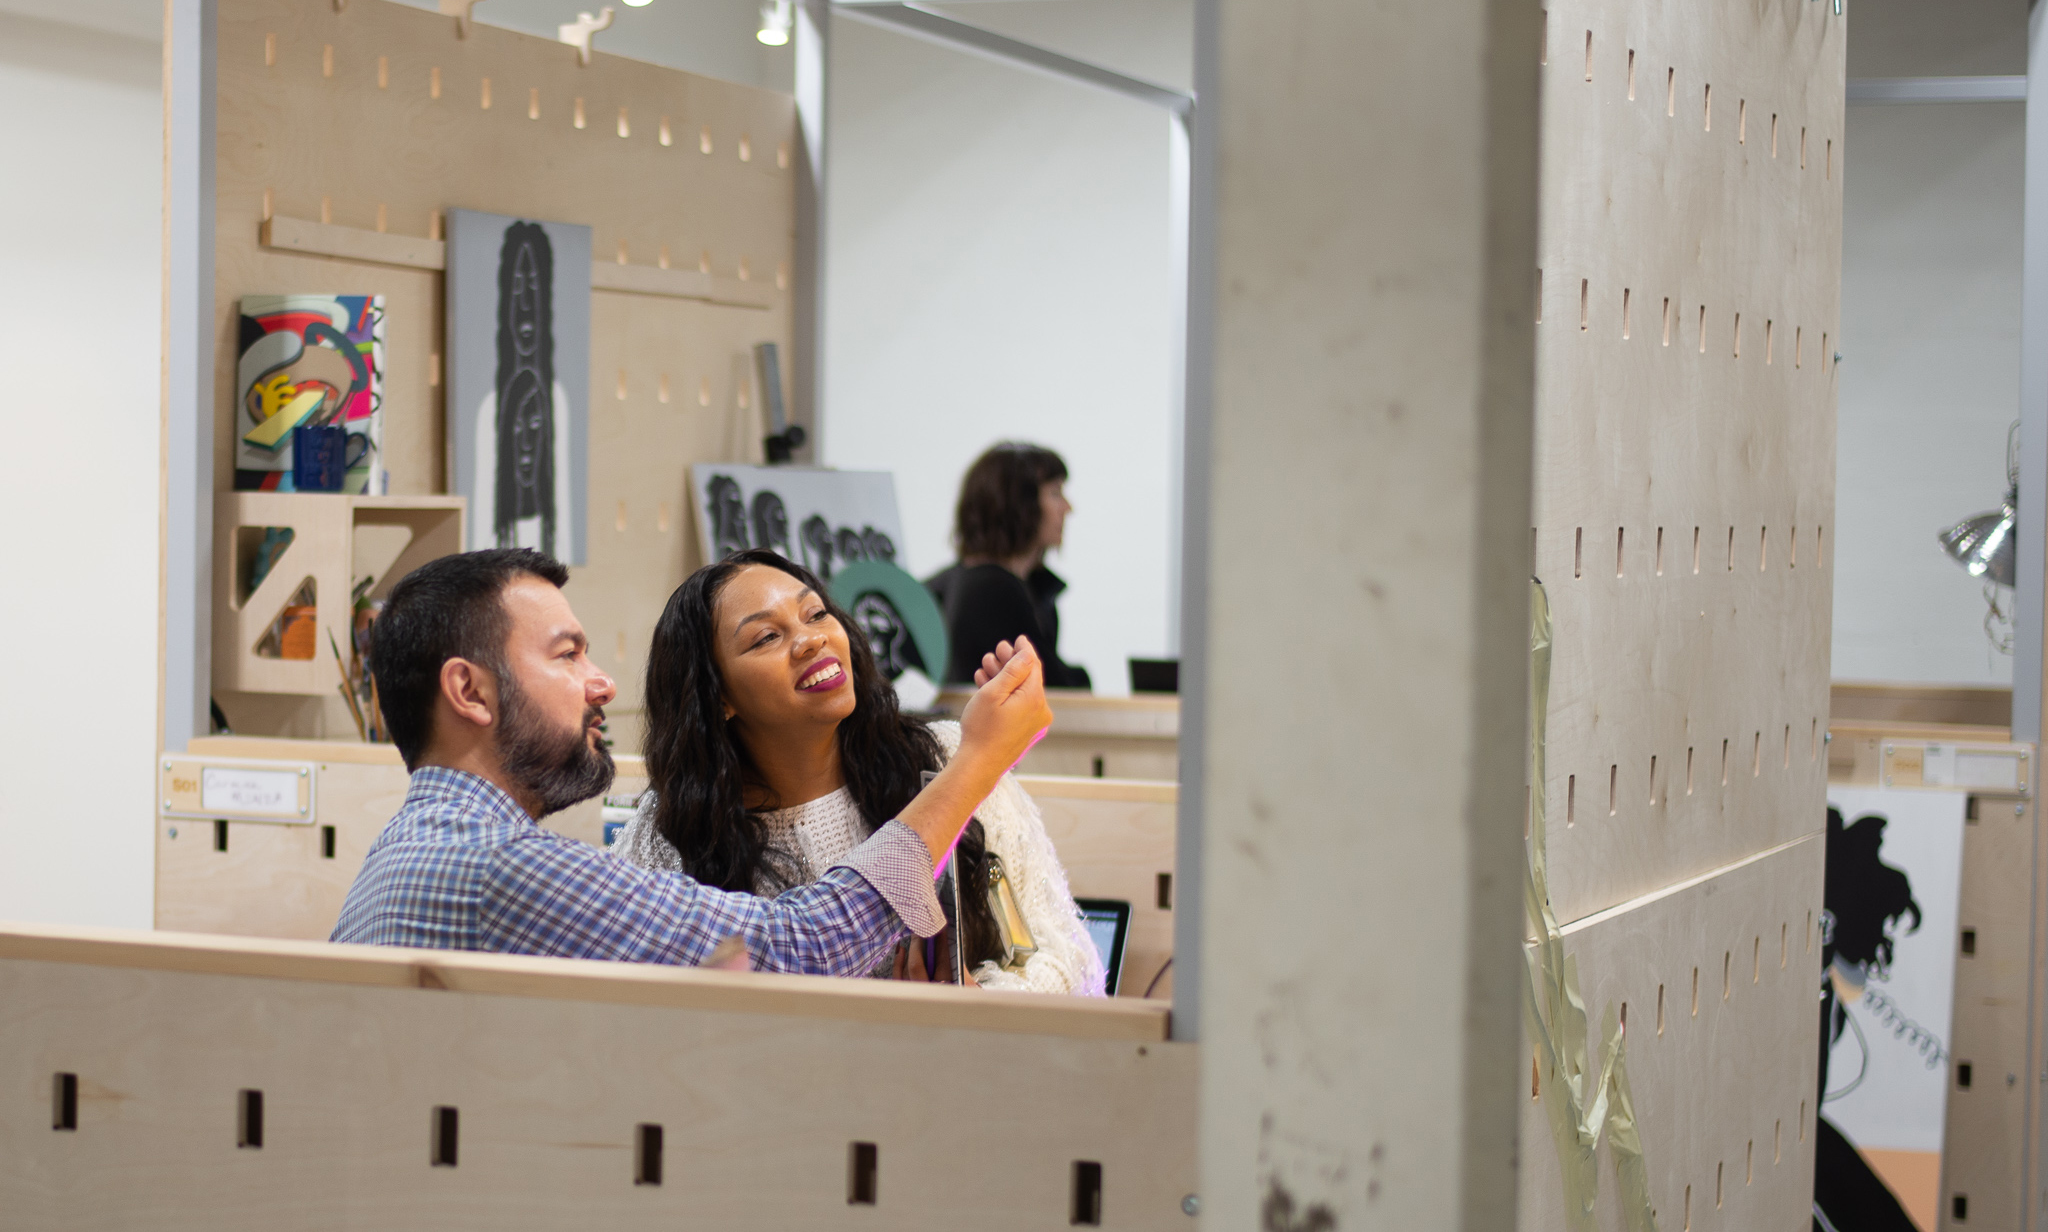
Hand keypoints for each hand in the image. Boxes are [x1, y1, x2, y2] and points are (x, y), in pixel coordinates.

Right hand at [896, 637, 1050, 867]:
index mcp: (1035, 698)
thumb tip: (1027, 654)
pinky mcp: (1026, 731)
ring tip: (986, 667)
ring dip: (1004, 679)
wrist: (979, 765)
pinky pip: (1018, 706)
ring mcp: (1034, 723)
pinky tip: (988, 687)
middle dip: (1010, 663)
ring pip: (1020, 692)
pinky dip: (1005, 695)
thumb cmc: (982, 730)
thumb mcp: (993, 693)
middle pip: (1027, 678)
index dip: (1024, 650)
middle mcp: (1040, 710)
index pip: (1033, 665)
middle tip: (996, 651)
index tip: (1018, 639)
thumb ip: (1013, 670)